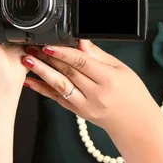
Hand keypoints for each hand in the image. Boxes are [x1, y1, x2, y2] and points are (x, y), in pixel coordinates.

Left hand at [21, 39, 158, 130]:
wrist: (135, 123)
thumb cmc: (132, 93)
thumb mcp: (120, 68)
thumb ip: (97, 54)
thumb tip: (80, 40)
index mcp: (108, 80)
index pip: (81, 63)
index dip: (63, 53)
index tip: (48, 45)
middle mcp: (95, 94)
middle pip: (67, 73)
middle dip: (48, 59)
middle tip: (32, 47)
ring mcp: (85, 106)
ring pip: (59, 87)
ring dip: (41, 73)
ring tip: (27, 62)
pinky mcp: (78, 113)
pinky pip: (57, 99)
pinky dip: (42, 90)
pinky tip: (30, 82)